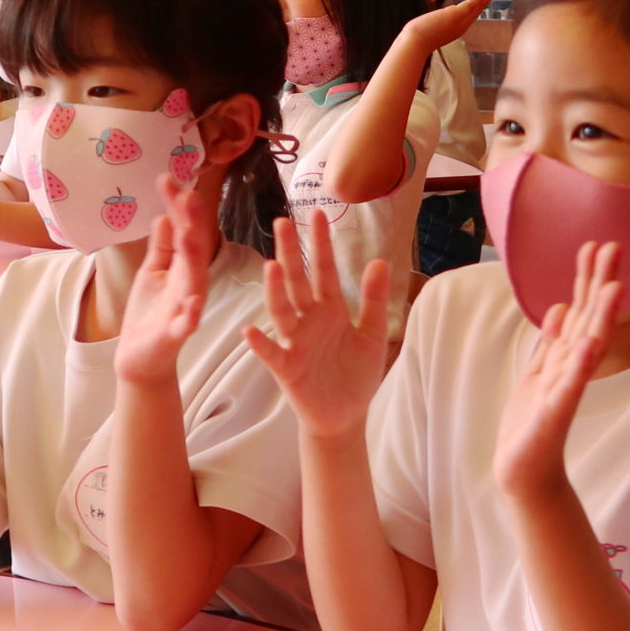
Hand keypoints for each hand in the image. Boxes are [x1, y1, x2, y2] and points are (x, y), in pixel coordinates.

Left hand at [114, 176, 210, 386]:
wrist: (142, 358)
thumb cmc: (150, 314)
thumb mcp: (153, 272)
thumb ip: (161, 246)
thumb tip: (165, 214)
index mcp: (183, 267)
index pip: (183, 231)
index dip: (177, 207)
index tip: (167, 179)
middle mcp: (189, 284)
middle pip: (193, 250)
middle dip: (191, 223)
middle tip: (188, 195)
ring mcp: (185, 308)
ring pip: (194, 280)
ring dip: (193, 258)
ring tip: (191, 235)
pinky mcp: (177, 333)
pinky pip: (187, 324)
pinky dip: (191, 315)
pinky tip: (193, 303)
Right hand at [242, 209, 388, 438]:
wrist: (346, 416)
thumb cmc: (356, 374)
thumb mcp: (374, 334)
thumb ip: (373, 299)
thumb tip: (379, 261)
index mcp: (330, 310)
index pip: (323, 270)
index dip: (320, 244)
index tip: (316, 214)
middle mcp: (309, 320)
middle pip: (297, 282)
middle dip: (291, 254)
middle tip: (282, 222)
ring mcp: (295, 343)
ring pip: (282, 311)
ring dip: (275, 291)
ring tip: (271, 267)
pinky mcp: (288, 369)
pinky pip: (272, 353)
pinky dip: (261, 343)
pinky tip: (250, 330)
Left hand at [403, 0, 508, 52]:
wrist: (415, 44)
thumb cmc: (416, 40)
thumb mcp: (425, 30)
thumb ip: (428, 26)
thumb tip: (421, 24)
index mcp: (455, 29)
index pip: (469, 15)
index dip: (479, 6)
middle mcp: (461, 26)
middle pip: (478, 9)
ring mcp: (461, 21)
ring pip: (480, 3)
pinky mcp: (458, 14)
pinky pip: (475, 1)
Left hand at [492, 241, 622, 503]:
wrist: (524, 470)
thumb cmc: (531, 422)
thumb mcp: (538, 372)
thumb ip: (551, 341)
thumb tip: (562, 307)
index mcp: (564, 356)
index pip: (580, 309)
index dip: (588, 279)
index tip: (599, 244)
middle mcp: (571, 368)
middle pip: (589, 319)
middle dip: (600, 284)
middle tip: (615, 248)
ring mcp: (565, 389)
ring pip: (586, 347)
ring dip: (601, 318)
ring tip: (614, 288)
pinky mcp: (554, 413)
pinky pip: (569, 385)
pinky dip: (579, 365)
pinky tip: (589, 344)